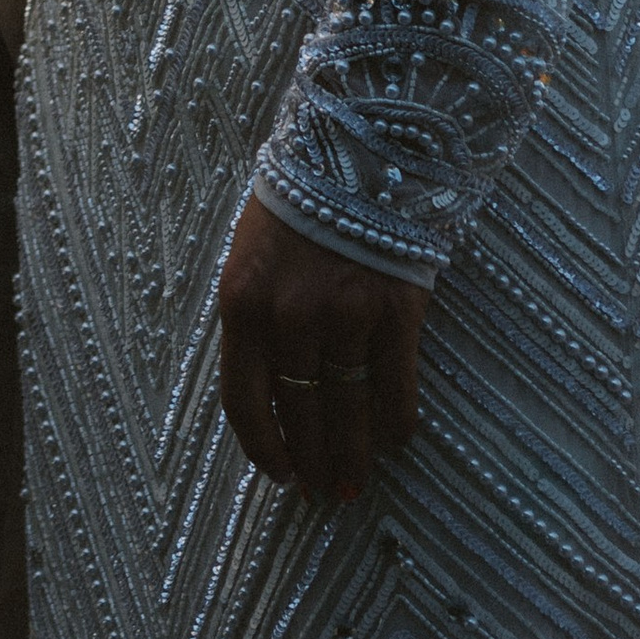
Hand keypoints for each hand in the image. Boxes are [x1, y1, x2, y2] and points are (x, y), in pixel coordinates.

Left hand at [218, 192, 427, 500]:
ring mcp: (345, 315)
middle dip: (311, 461)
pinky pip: (395, 384)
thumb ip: (256, 317)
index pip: (244, 399)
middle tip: (323, 495)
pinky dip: (397, 419)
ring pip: (347, 408)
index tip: (279, 476)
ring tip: (354, 485)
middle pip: (299, 412)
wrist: (358, 143)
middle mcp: (289, 316)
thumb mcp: (252, 252)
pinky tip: (396, 438)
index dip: (262, 447)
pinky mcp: (395, 309)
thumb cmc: (299, 197)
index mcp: (242, 301)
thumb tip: (271, 388)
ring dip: (353, 455)